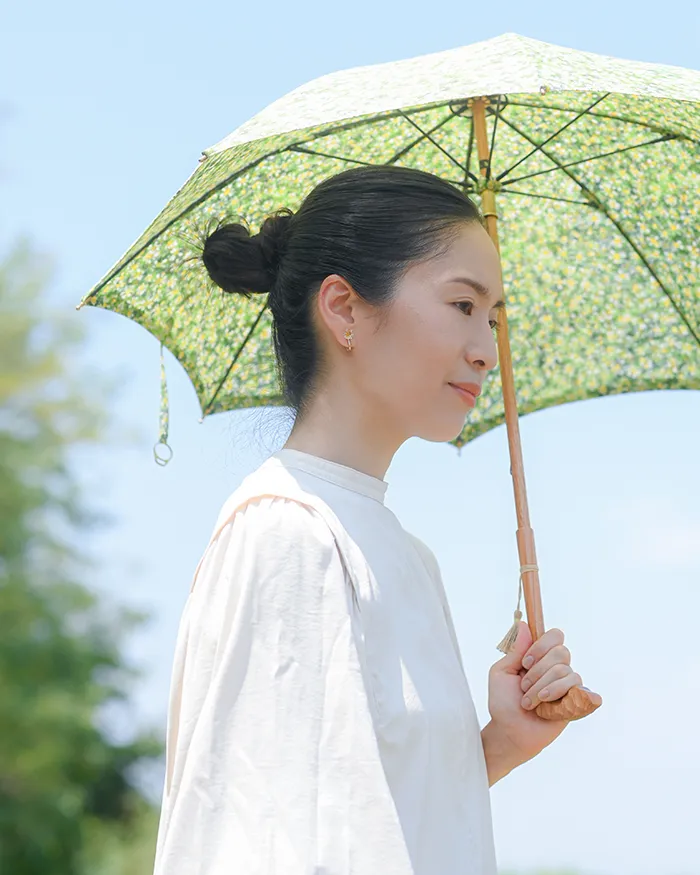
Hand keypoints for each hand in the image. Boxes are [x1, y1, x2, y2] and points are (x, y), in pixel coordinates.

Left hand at [486, 621, 581, 765]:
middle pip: (561, 652)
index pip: (554, 636)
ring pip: (565, 671)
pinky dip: (558, 694)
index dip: (542, 645)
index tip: (526, 662)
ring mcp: (566, 685)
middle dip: (538, 671)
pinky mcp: (575, 702)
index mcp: (539, 657)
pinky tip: (548, 705)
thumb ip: (515, 650)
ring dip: (542, 688)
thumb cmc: (503, 702)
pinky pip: (577, 688)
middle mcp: (556, 668)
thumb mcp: (501, 672)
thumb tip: (523, 625)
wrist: (510, 731)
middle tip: (523, 687)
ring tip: (529, 702)